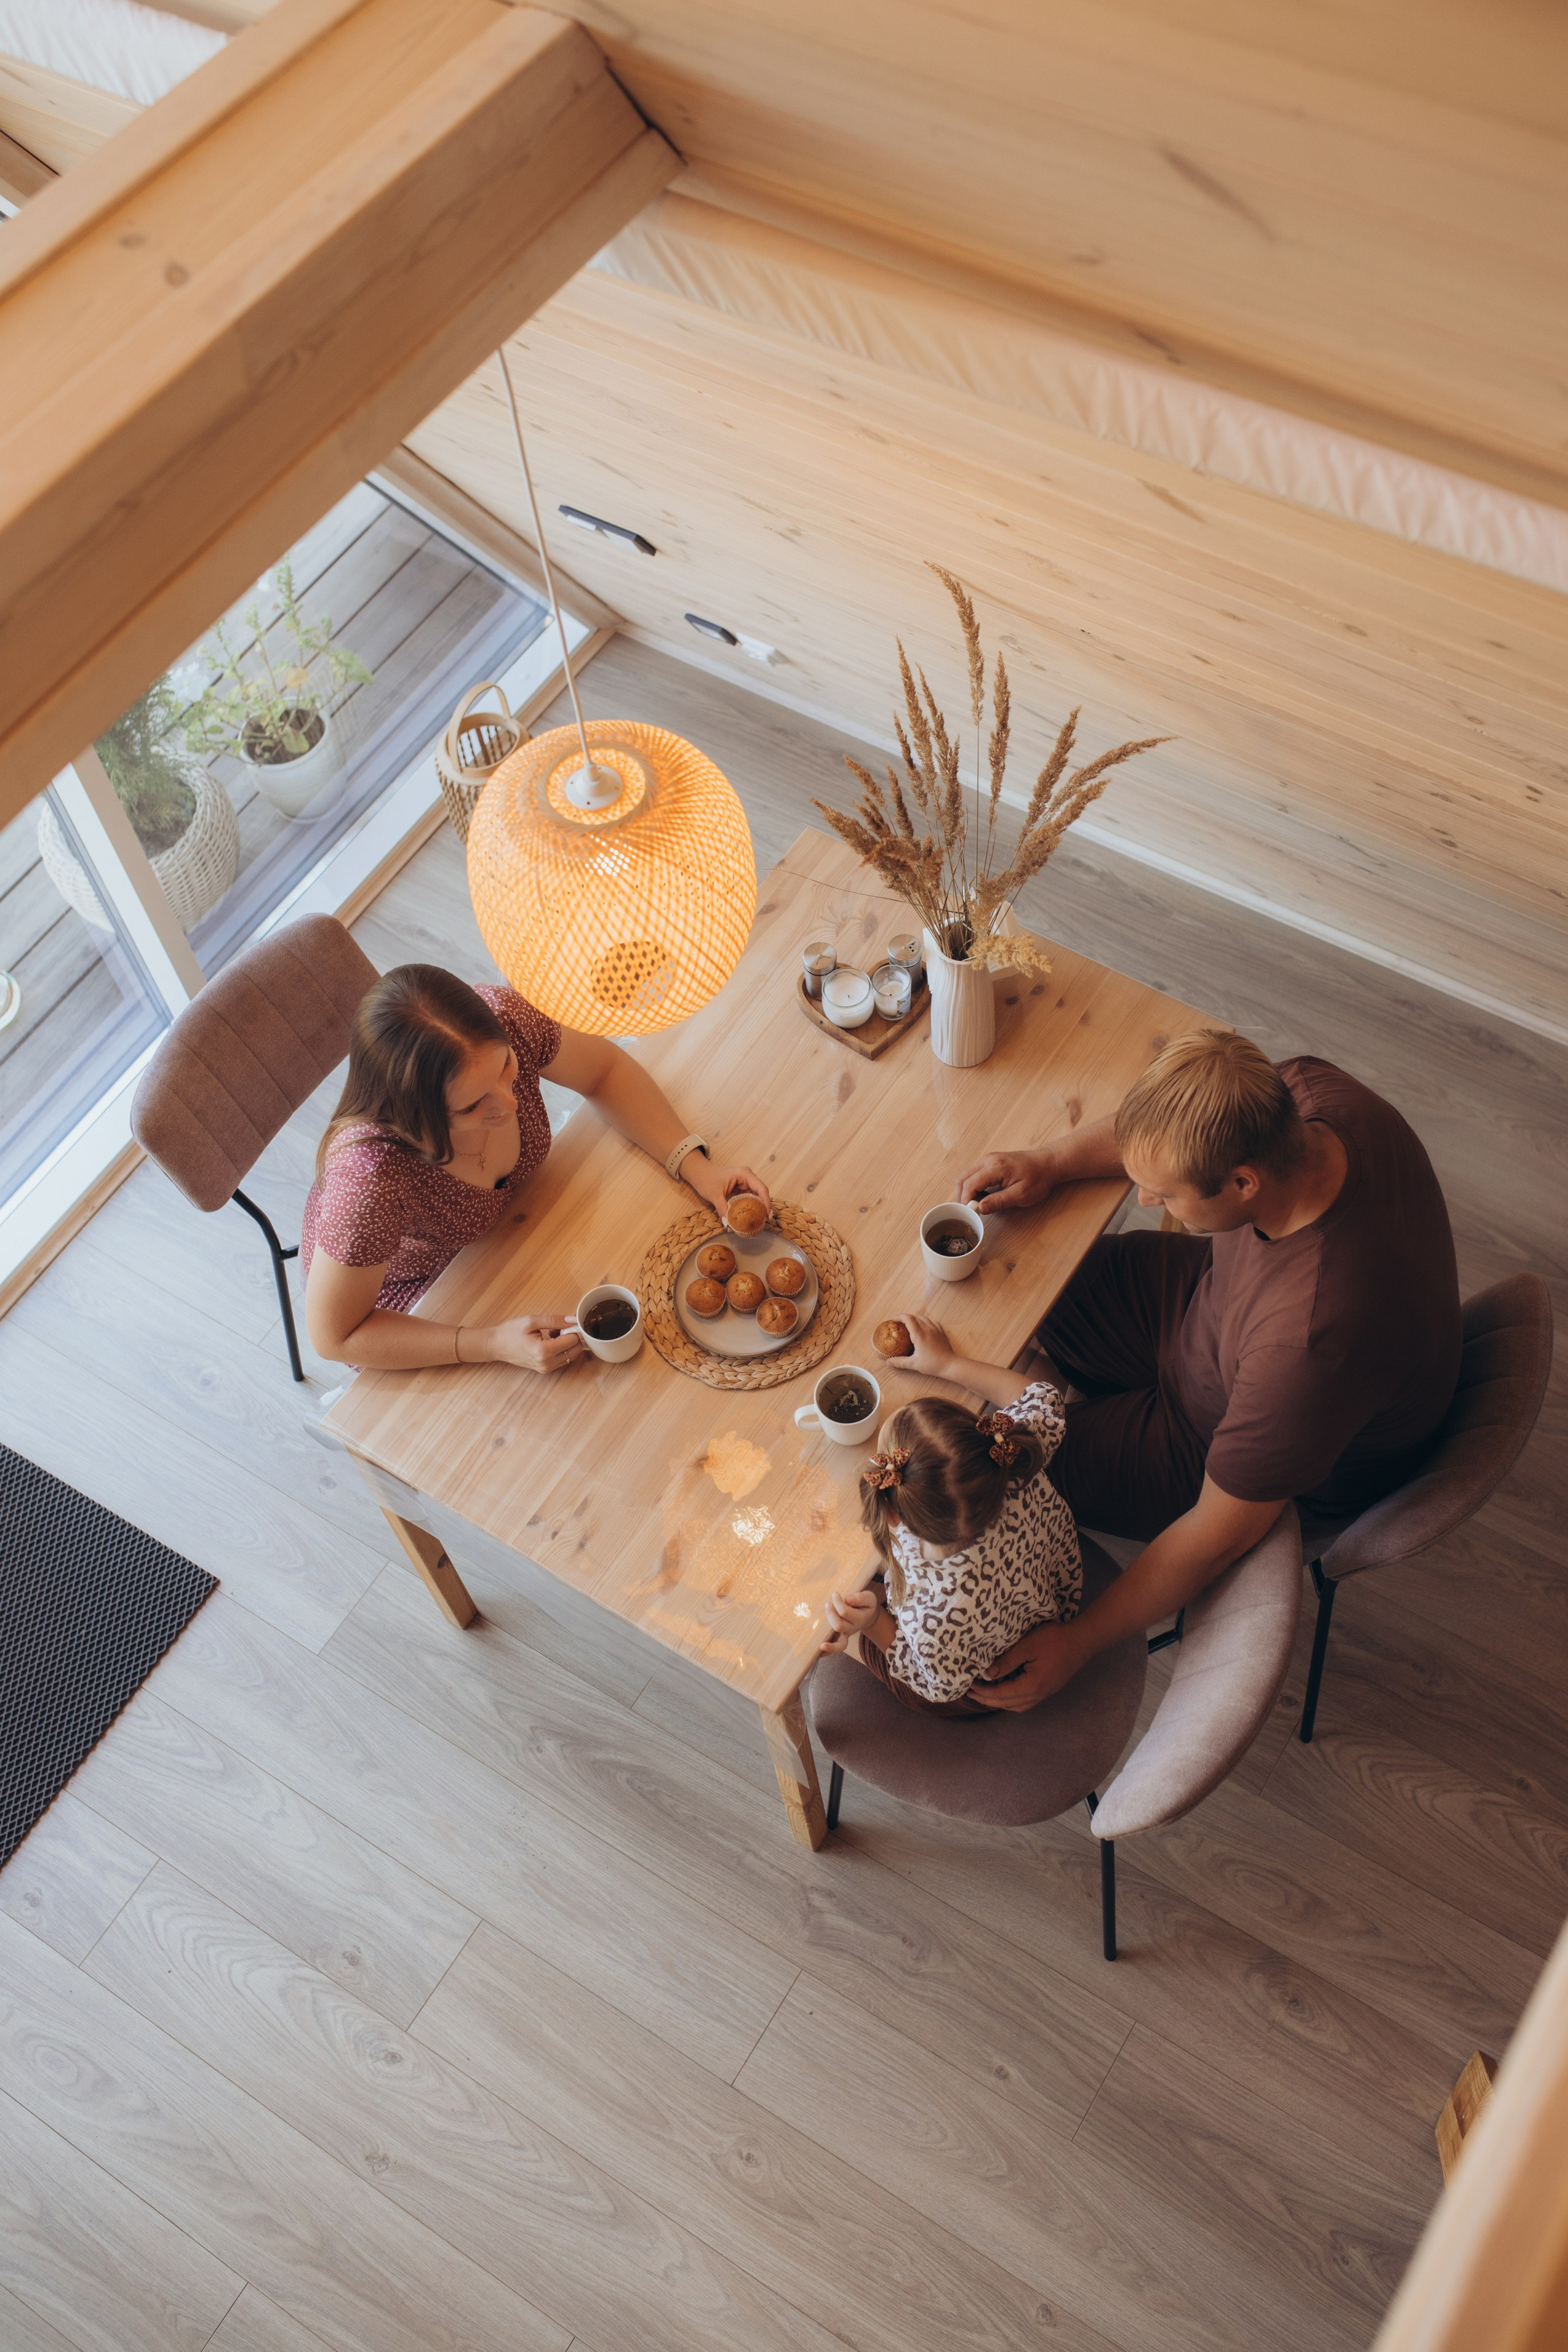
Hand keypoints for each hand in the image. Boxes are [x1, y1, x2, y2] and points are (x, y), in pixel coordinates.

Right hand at [482, 1314, 585, 1373]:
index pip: (573, 1341)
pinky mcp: (545, 1369)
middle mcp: (547, 1363)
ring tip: (552, 1334)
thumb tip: (573, 1320)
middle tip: (557, 1329)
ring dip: (567, 1344)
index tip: (561, 1324)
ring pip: (572, 1355)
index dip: (570, 1329)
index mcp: (543, 1351)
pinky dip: (562, 1350)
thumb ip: (555, 1320)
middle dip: (571, 1337)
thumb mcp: (532, 1321)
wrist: (497, 1345)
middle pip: (576, 1350)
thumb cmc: (511, 1332)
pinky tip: (550, 1341)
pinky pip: (564, 1359)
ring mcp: (546, 1368)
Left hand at [684, 1156, 772, 1220]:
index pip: (761, 1188)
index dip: (767, 1202)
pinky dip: (749, 1208)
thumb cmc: (706, 1178)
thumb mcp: (715, 1195)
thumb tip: (729, 1225)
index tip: (767, 1216)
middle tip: (764, 1221)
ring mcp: (744, 1183)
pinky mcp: (740, 1189)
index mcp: (745, 1174)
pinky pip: (748, 1199)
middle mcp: (748, 1178)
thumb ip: (722, 1209)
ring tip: (758, 1221)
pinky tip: (749, 1217)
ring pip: (756, 1197)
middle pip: (761, 1193)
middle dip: (763, 1207)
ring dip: (757, 1208)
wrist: (698, 1173)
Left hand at [819, 1584, 880, 1654]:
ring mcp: (846, 1635)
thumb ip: (859, 1598)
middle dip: (830, 1614)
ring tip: (821, 1645)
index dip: (838, 1602)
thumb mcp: (868, 1597)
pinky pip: (836, 1648)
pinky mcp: (840, 1637)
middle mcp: (852, 1629)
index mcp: (860, 1618)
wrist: (868, 1614)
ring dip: (830, 1645)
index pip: (845, 1612)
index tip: (835, 1594)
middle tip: (827, 1603)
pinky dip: (828, 1651)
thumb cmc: (866, 1604)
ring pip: (839, 1644)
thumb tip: (847, 1599)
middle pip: (839, 1626)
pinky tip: (820, 1653)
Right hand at [896, 1312, 958, 1380]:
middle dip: (906, 1319)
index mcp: (919, 1335)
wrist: (950, 1365)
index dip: (899, 1316)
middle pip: (915, 1317)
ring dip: (916, 1320)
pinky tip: (924, 1329)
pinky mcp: (941, 1332)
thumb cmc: (932, 1364)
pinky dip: (926, 1323)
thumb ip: (900, 1362)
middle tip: (900, 1326)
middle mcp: (928, 1329)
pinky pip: (932, 1322)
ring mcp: (936, 1329)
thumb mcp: (914, 1364)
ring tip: (911, 1327)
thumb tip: (888, 1362)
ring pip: (924, 1318)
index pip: (908, 1319)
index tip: (893, 1320)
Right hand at [956, 1149, 1054, 1213]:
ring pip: (966, 1175)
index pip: (970, 1183)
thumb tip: (980, 1208)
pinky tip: (981, 1197)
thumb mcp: (1021, 1194)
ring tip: (973, 1206)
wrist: (1048, 1163)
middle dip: (960, 1196)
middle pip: (962, 1178)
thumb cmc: (1039, 1178)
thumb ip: (999, 1201)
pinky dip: (972, 1186)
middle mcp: (988, 1160)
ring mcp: (988, 1159)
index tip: (968, 1213)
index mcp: (995, 1167)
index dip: (965, 1200)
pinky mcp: (991, 1162)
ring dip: (965, 1191)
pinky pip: (974, 1173)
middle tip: (965, 1212)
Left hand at [970, 1620, 1084, 1709]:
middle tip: (970, 1693)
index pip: (1001, 1694)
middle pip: (1007, 1704)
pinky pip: (1025, 1701)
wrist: (1082, 1640)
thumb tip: (988, 1674)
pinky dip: (1011, 1699)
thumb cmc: (1055, 1639)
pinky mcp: (1049, 1688)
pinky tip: (1005, 1691)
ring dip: (999, 1701)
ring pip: (1017, 1705)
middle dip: (987, 1700)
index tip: (968, 1685)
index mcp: (1032, 1686)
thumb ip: (1007, 1661)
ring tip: (984, 1694)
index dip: (983, 1691)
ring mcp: (1045, 1693)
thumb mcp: (1027, 1646)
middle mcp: (1038, 1695)